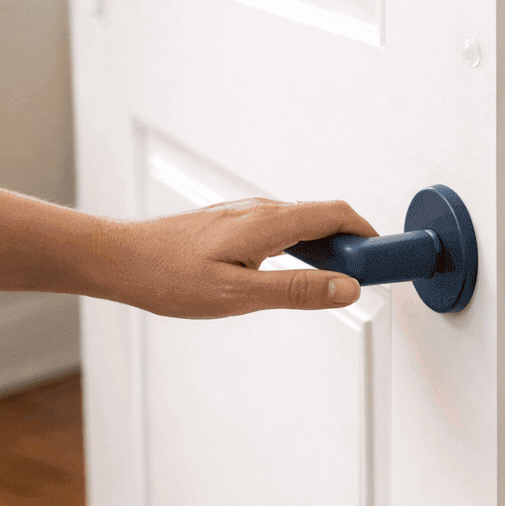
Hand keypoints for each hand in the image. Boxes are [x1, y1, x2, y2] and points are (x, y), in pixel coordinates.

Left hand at [106, 198, 378, 317]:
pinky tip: (295, 275)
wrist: (119, 260)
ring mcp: (247, 215)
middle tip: (364, 280)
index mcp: (269, 222)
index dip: (369, 235)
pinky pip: (285, 229)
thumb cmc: (166, 276)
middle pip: (325, 217)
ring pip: (304, 223)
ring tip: (334, 283)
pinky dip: (305, 248)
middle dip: (354, 244)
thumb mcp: (238, 295)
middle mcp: (261, 210)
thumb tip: (346, 288)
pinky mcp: (235, 225)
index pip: (337, 214)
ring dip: (329, 248)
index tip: (386, 261)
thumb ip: (296, 291)